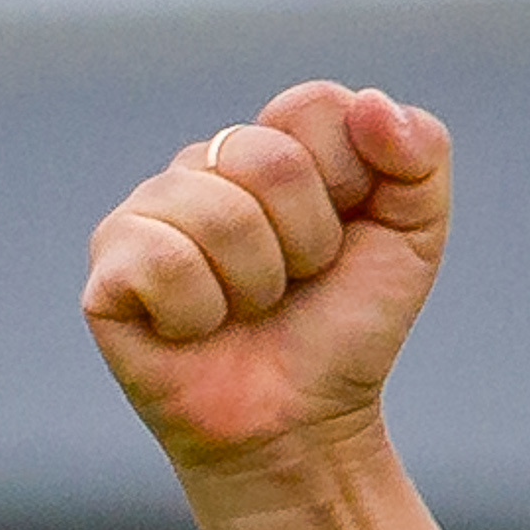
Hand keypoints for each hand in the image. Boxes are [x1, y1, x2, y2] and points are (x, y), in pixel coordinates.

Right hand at [84, 83, 449, 476]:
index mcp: (270, 144)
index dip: (348, 183)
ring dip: (259, 284)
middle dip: (309, 242)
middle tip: (295, 285)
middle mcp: (203, 165)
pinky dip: (201, 311)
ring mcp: (147, 212)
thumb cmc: (345, 330)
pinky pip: (163, 260)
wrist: (304, 426)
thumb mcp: (412, 239)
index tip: (343, 239)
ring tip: (249, 312)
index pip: (313, 107)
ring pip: (220, 212)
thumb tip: (371, 102)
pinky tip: (196, 330)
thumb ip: (421, 157)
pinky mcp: (109, 269)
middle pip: (269, 158)